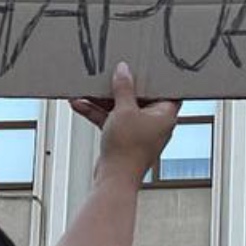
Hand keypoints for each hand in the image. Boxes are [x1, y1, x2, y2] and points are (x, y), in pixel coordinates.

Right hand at [70, 62, 179, 178]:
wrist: (114, 179)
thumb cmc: (128, 149)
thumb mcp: (124, 110)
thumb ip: (124, 88)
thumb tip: (124, 71)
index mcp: (165, 114)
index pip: (166, 90)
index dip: (156, 78)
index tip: (144, 66)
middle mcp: (154, 123)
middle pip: (139, 97)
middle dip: (122, 86)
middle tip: (111, 73)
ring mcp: (138, 131)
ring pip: (122, 108)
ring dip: (103, 99)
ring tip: (87, 88)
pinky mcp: (123, 138)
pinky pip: (111, 120)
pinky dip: (97, 113)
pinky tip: (79, 104)